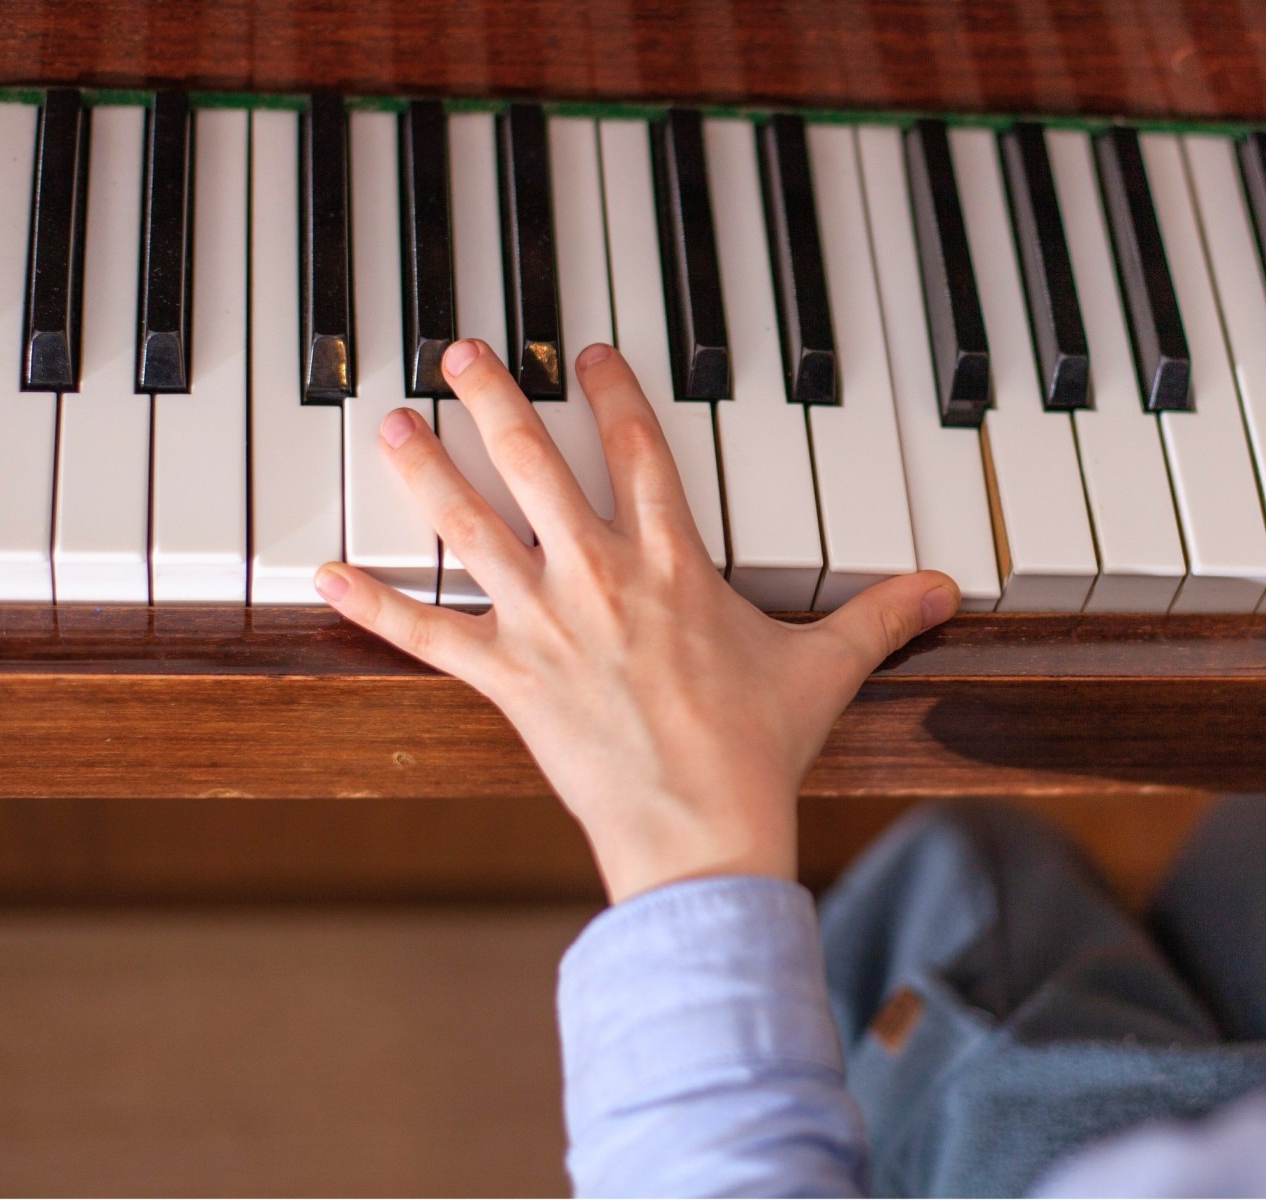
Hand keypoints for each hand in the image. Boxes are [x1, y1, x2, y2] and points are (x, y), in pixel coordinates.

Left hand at [315, 339, 959, 903]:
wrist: (702, 829)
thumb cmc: (757, 751)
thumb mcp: (825, 670)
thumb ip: (879, 618)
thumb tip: (944, 592)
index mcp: (674, 561)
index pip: (642, 451)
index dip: (614, 394)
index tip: (585, 354)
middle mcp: (601, 575)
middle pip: (537, 464)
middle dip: (497, 399)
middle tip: (462, 351)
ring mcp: (546, 623)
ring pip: (472, 528)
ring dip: (427, 472)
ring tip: (390, 423)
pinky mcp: (507, 679)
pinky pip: (429, 636)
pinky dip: (374, 607)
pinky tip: (322, 576)